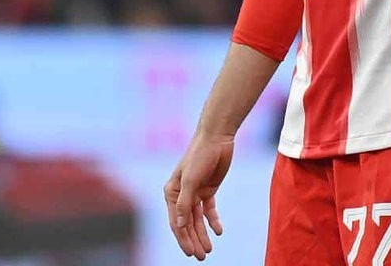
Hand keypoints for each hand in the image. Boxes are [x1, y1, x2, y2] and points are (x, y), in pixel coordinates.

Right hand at [164, 133, 234, 259]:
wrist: (216, 137)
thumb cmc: (199, 155)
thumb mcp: (190, 180)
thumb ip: (184, 203)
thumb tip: (178, 226)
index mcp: (171, 193)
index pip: (176, 222)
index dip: (183, 239)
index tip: (190, 253)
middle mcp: (181, 195)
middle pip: (186, 223)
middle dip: (193, 240)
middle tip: (201, 257)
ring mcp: (195, 192)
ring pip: (197, 219)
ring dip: (202, 234)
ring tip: (208, 250)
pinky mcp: (208, 189)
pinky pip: (209, 210)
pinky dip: (213, 221)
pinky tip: (219, 231)